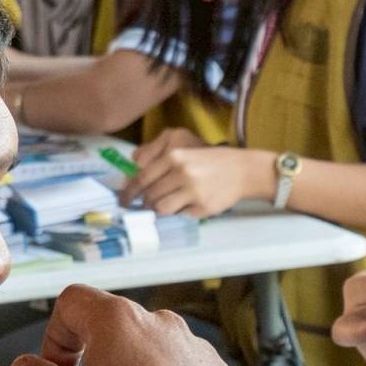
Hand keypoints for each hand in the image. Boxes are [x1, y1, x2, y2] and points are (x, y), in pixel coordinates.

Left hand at [127, 134, 271, 218]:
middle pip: (150, 195)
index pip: (142, 178)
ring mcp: (193, 191)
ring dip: (157, 212)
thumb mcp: (184, 149)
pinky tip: (181, 209)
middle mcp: (181, 173)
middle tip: (142, 207)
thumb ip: (158, 160)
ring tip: (161, 209)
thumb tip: (132, 181)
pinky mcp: (202, 207)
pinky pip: (179, 216)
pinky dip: (176, 215)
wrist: (242, 170)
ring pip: (161, 208)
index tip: (124, 200)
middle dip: (143, 204)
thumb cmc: (210, 160)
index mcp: (174, 156)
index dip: (129, 192)